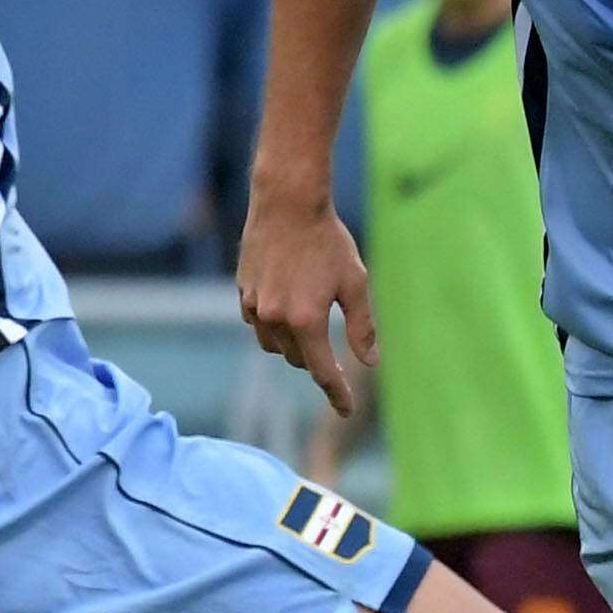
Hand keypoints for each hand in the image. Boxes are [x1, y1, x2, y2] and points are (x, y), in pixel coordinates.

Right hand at [237, 188, 377, 416]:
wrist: (287, 203)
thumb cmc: (327, 240)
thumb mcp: (355, 282)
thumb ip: (361, 327)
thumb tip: (370, 362)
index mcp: (307, 320)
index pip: (323, 372)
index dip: (337, 394)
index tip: (346, 410)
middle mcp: (276, 319)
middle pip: (299, 360)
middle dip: (318, 361)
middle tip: (335, 355)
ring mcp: (255, 306)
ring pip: (275, 346)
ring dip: (294, 347)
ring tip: (310, 327)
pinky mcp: (243, 293)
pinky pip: (258, 325)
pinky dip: (274, 327)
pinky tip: (286, 310)